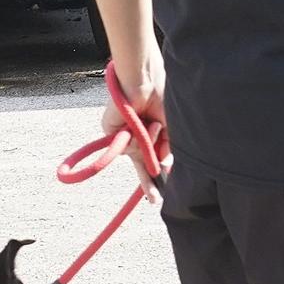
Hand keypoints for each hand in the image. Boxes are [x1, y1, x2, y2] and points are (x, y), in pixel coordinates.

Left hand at [104, 55, 167, 197]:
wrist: (145, 83)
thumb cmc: (162, 99)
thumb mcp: (172, 128)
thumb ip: (168, 149)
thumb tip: (163, 168)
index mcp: (151, 134)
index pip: (154, 160)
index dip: (157, 177)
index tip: (159, 196)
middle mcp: (136, 136)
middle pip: (140, 166)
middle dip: (148, 184)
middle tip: (155, 201)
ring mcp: (123, 135)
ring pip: (138, 154)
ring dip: (151, 142)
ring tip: (153, 122)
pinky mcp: (110, 132)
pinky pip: (128, 146)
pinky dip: (139, 138)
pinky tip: (142, 123)